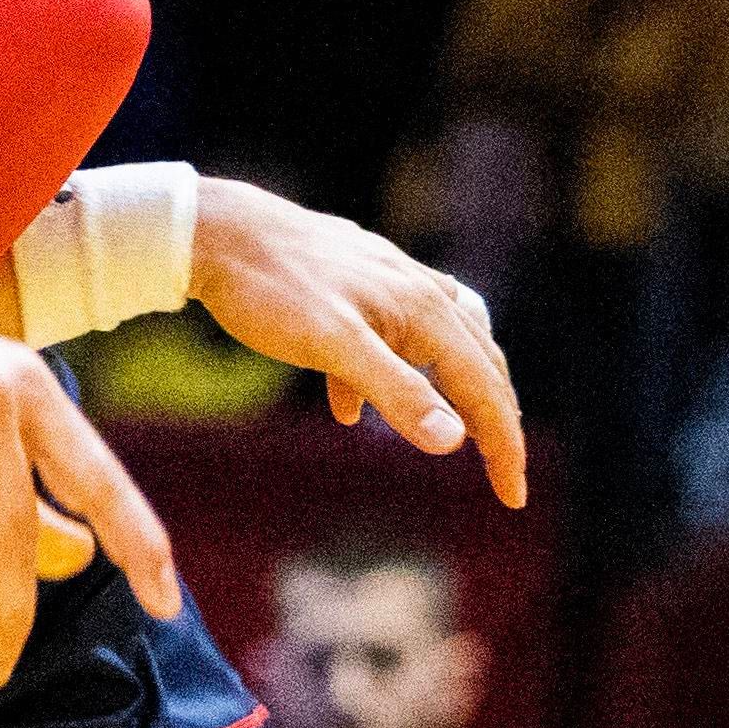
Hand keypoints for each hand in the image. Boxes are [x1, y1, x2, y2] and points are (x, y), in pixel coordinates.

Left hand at [187, 180, 528, 507]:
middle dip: (493, 421)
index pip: (483, 388)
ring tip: (456, 434)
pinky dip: (385, 375)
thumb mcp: (333, 346)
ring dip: (454, 393)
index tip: (513, 496)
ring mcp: (389, 283)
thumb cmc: (271, 289)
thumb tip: (454, 440)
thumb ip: (395, 391)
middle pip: (478, 364)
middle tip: (502, 473)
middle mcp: (420, 292)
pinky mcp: (355, 283)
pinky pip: (390, 334)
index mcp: (424, 310)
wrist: (216, 231)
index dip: (503, 445)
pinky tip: (347, 407)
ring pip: (442, 345)